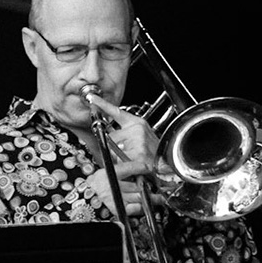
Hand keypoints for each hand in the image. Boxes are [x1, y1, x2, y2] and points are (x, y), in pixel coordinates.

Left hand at [82, 94, 158, 213]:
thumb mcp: (137, 137)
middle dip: (114, 146)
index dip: (103, 105)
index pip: (116, 112)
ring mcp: (138, 141)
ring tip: (133, 158)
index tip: (93, 98)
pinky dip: (123, 164)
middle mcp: (138, 130)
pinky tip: (134, 163)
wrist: (167, 163)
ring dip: (118, 156)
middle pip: (111, 137)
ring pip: (113, 149)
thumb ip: (120, 133)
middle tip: (129, 151)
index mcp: (137, 123)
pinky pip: (119, 159)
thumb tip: (104, 132)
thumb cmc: (151, 151)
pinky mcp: (138, 153)